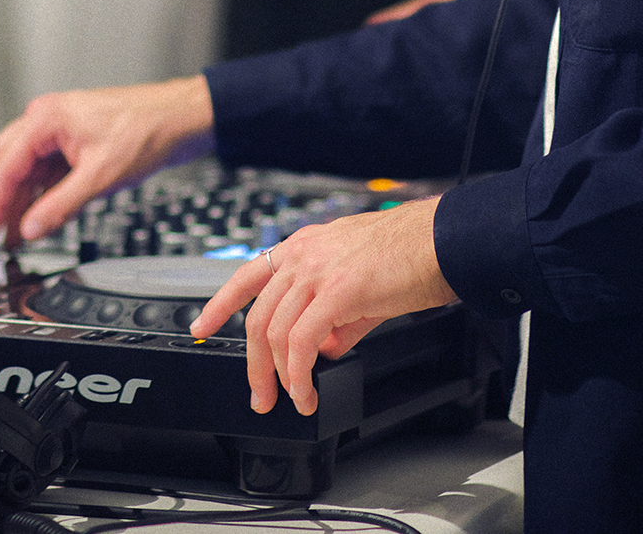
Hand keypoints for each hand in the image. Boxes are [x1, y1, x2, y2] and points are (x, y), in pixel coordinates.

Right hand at [0, 77, 213, 244]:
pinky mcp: (69, 143)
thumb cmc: (147, 130)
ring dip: (15, 202)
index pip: (5, 166)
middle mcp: (45, 120)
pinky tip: (33, 220)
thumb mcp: (101, 176)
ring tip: (10, 237)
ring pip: (22, 170)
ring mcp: (56, 131)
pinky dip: (36, 196)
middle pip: (3, 164)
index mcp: (46, 119)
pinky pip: (42, 172)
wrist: (180, 118)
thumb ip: (61, 205)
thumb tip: (31, 228)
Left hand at [190, 197, 456, 415]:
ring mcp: (316, 271)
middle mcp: (302, 255)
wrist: (441, 242)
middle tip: (260, 395)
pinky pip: (302, 342)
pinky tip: (306, 392)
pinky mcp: (337, 291)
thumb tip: (323, 349)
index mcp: (302, 247)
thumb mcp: (359, 286)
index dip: (219, 304)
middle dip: (253, 364)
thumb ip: (335, 318)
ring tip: (292, 400)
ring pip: (276, 332)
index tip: (202, 327)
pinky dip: (299, 374)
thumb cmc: (409, 257)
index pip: (247, 275)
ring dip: (279, 377)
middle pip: (257, 316)